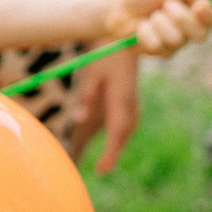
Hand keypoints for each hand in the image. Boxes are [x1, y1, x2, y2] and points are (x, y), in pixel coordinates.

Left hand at [67, 45, 143, 175]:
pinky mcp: (131, 102)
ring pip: (126, 131)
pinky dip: (120, 136)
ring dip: (117, 146)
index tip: (103, 168)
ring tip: (105, 162)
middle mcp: (131, 105)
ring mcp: (133, 104)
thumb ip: (86, 97)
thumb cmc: (106, 56)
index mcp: (121, 99)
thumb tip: (78, 119)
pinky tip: (113, 143)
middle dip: (113, 153)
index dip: (111, 152)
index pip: (116, 131)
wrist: (125, 41)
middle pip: (123, 135)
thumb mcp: (92, 74)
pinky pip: (127, 124)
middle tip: (101, 170)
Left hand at [103, 0, 211, 56]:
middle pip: (202, 35)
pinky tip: (141, 26)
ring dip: (159, 22)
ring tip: (151, 14)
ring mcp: (178, 41)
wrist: (117, 7)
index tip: (199, 6)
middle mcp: (193, 27)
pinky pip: (159, 46)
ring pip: (178, 40)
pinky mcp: (162, 52)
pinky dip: (146, 32)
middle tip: (166, 4)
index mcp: (200, 8)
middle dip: (181, 19)